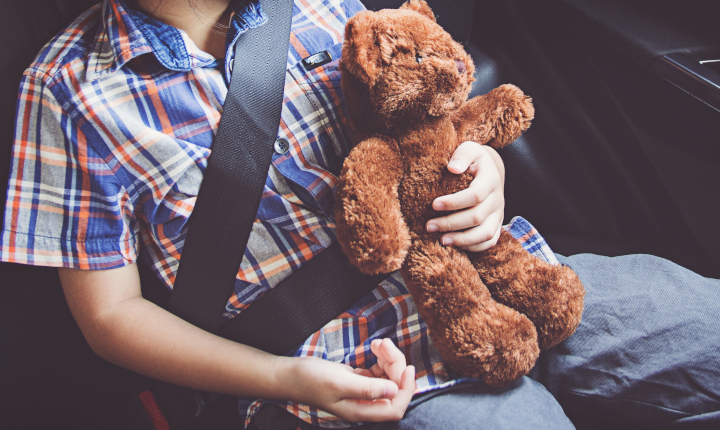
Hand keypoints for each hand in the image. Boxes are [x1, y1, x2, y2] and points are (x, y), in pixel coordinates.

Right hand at [281, 339, 415, 422]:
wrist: (289, 374)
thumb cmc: (311, 379)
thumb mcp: (339, 382)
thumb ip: (367, 389)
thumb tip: (394, 391)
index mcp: (361, 411)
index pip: (395, 408)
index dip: (406, 390)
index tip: (407, 367)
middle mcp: (364, 404)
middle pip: (394, 389)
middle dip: (395, 365)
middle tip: (383, 343)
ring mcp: (361, 392)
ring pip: (387, 378)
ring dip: (388, 359)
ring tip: (378, 342)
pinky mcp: (356, 381)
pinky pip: (377, 372)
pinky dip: (379, 359)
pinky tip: (373, 347)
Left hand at [426, 141, 505, 251]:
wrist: (491, 169)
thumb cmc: (474, 159)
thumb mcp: (470, 149)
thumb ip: (462, 155)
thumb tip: (452, 167)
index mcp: (491, 179)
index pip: (475, 195)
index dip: (454, 202)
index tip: (433, 204)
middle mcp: (497, 199)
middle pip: (477, 217)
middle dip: (451, 224)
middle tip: (429, 226)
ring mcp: (498, 213)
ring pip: (485, 234)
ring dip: (462, 240)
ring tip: (441, 241)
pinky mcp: (497, 223)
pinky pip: (489, 241)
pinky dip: (474, 247)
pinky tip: (456, 246)